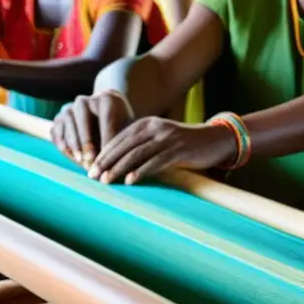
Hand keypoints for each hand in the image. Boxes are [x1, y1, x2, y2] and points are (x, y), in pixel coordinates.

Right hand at [51, 90, 134, 166]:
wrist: (106, 119)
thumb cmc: (120, 127)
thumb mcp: (126, 131)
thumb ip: (122, 143)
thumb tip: (119, 166)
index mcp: (106, 98)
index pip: (106, 117)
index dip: (107, 138)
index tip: (109, 157)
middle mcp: (85, 100)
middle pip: (82, 117)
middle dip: (86, 140)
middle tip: (91, 160)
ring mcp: (69, 108)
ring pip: (68, 122)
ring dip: (74, 143)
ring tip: (82, 161)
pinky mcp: (58, 118)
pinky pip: (56, 129)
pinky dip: (62, 143)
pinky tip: (72, 156)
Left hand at [87, 118, 237, 184]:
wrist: (214, 140)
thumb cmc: (183, 144)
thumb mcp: (159, 139)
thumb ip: (140, 146)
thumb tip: (115, 164)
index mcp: (147, 123)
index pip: (119, 137)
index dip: (103, 153)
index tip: (90, 168)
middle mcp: (155, 127)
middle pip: (124, 145)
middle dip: (106, 161)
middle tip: (92, 176)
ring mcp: (167, 138)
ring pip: (136, 153)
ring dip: (119, 168)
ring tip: (106, 181)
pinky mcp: (178, 150)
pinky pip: (155, 161)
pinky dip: (141, 171)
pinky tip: (130, 181)